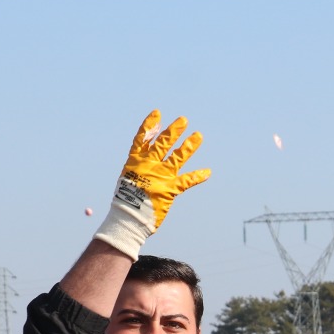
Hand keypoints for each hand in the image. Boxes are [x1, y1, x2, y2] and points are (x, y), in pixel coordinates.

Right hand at [94, 110, 211, 259]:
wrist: (127, 219)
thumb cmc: (125, 203)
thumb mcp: (128, 180)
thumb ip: (138, 168)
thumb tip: (143, 162)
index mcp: (135, 162)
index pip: (142, 139)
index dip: (150, 125)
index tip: (157, 113)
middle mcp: (148, 166)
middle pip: (162, 143)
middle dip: (173, 131)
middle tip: (183, 120)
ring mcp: (160, 176)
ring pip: (176, 157)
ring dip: (188, 146)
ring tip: (198, 136)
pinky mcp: (170, 190)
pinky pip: (187, 181)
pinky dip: (198, 176)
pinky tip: (208, 172)